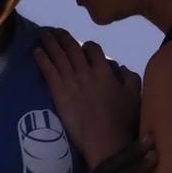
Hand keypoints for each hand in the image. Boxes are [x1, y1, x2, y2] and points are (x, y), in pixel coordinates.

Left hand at [34, 29, 140, 164]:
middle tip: (55, 31)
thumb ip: (130, 77)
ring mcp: (71, 82)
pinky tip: (36, 51)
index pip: (93, 49)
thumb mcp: (135, 96)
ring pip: (58, 56)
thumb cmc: (123, 121)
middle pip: (72, 49)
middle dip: (63, 38)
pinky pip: (48, 71)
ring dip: (50, 43)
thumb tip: (121, 67)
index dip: (87, 45)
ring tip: (43, 35)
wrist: (105, 141)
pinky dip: (42, 59)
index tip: (83, 47)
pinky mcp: (59, 94)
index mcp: (104, 71)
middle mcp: (86, 72)